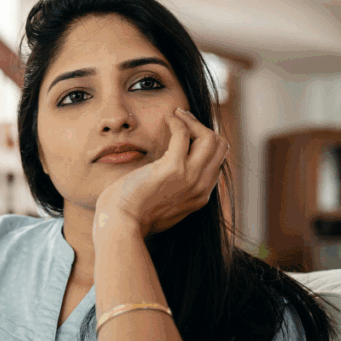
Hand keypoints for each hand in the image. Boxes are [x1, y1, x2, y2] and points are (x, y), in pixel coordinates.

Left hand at [94, 107, 228, 238]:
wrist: (120, 224)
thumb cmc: (131, 215)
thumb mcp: (162, 207)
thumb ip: (173, 193)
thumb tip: (169, 179)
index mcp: (199, 197)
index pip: (217, 162)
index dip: (205, 144)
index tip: (188, 133)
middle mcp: (201, 188)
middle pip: (220, 148)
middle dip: (204, 129)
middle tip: (184, 119)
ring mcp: (190, 178)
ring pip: (210, 139)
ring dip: (193, 122)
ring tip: (177, 116)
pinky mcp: (173, 169)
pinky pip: (184, 135)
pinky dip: (178, 122)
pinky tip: (167, 118)